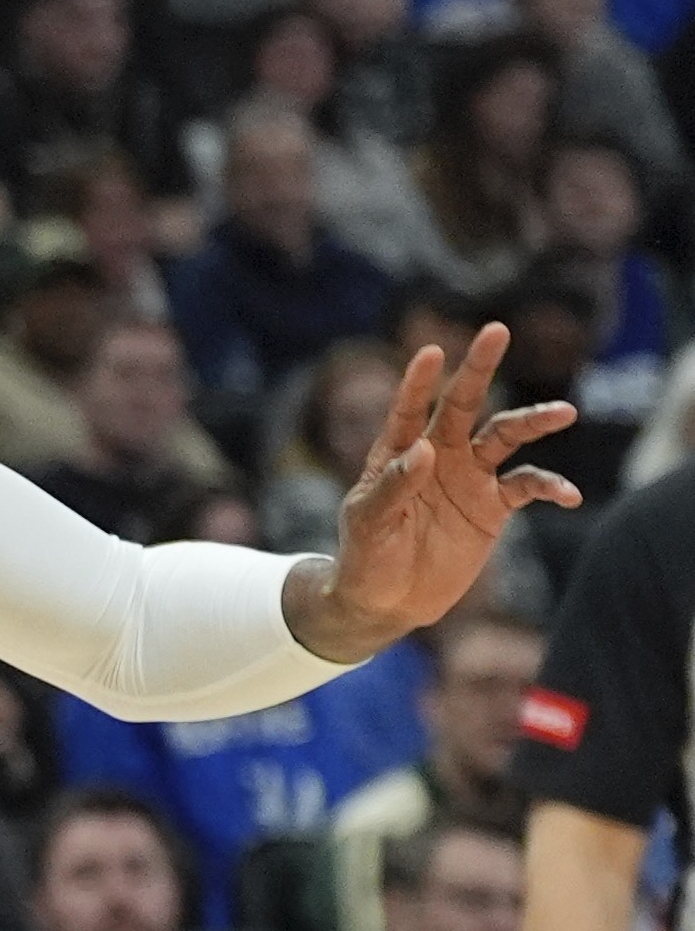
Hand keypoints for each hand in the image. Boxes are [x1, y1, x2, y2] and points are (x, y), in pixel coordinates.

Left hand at [293, 324, 578, 660]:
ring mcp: (469, 478)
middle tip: (497, 330)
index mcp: (398, 453)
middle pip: (463, 404)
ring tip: (564, 412)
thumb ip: (394, 486)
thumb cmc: (364, 556)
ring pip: (505, 436)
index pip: (408, 410)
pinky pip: (528, 486)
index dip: (418, 382)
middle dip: (479, 368)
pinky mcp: (493, 506)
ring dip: (533, 421)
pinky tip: (567, 495)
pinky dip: (550, 487)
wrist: (386, 600)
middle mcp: (438, 455)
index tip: (431, 351)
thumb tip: (425, 450)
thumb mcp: (368, 522)